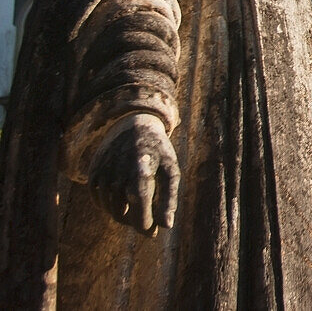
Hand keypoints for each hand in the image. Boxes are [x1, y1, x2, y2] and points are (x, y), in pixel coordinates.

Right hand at [88, 113, 179, 233]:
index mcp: (140, 172)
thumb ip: (170, 199)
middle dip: (136, 222)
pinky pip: (101, 203)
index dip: (145, 225)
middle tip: (149, 220)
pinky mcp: (92, 177)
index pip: (139, 210)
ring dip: (126, 214)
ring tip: (140, 201)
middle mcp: (117, 174)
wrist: (132, 126)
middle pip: (123, 215)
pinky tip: (125, 193)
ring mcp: (102, 176)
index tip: (153, 232)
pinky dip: (114, 205)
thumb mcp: (171, 170)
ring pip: (112, 211)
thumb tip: (167, 226)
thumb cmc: (157, 152)